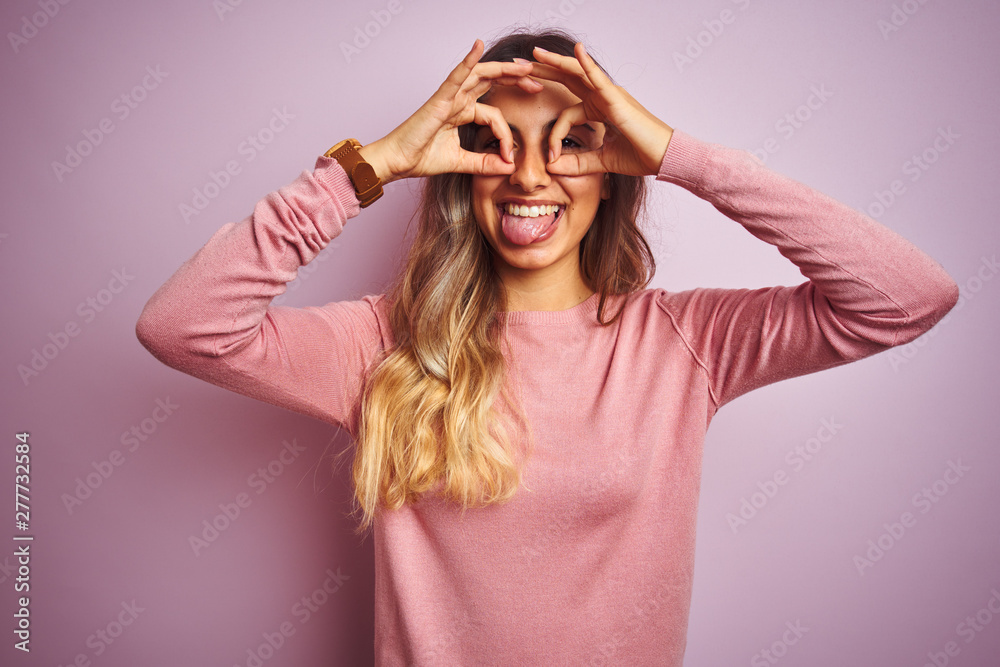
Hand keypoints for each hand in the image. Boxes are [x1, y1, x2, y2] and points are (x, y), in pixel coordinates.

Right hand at [358, 40, 543, 183]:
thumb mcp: (461, 163)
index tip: (509, 156)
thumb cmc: (421, 158)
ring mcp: (449, 97)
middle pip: (492, 83)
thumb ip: (484, 163)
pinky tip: (478, 46)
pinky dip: (468, 60)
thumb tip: (508, 167)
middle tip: (538, 82)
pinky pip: (457, 75)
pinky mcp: (440, 98)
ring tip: (524, 66)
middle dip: (516, 81)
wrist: (398, 162)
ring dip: (504, 69)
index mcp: (462, 113)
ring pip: (481, 75)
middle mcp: (457, 100)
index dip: (506, 134)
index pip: (494, 115)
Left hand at [525, 43, 673, 176]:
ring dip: (555, 62)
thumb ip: (577, 163)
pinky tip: (577, 50)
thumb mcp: (601, 162)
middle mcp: (602, 97)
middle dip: (542, 71)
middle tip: (518, 66)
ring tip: (535, 53)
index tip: (549, 158)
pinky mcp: (617, 98)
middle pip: (566, 80)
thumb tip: (552, 168)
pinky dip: (587, 64)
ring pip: (577, 73)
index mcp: (599, 110)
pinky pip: (599, 77)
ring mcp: (610, 94)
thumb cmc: (640, 156)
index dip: (554, 135)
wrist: (664, 158)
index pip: (566, 113)